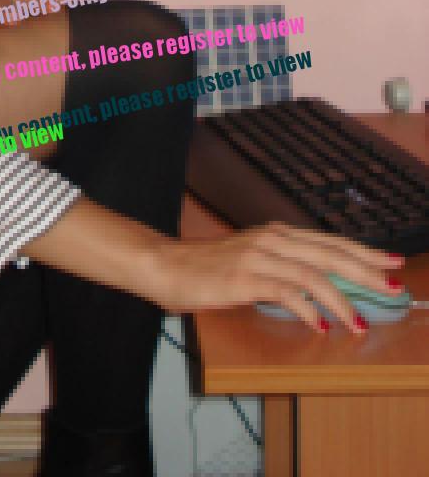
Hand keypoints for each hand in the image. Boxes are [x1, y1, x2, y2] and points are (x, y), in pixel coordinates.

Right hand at [151, 222, 403, 333]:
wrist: (165, 265)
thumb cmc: (206, 267)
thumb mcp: (251, 261)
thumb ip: (282, 268)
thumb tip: (318, 288)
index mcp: (275, 234)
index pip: (329, 241)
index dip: (363, 252)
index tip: (390, 263)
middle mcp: (271, 240)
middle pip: (329, 253)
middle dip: (365, 271)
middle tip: (391, 286)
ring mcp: (257, 257)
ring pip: (312, 273)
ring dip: (341, 299)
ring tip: (359, 322)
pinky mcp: (243, 278)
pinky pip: (285, 291)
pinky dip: (307, 308)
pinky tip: (320, 324)